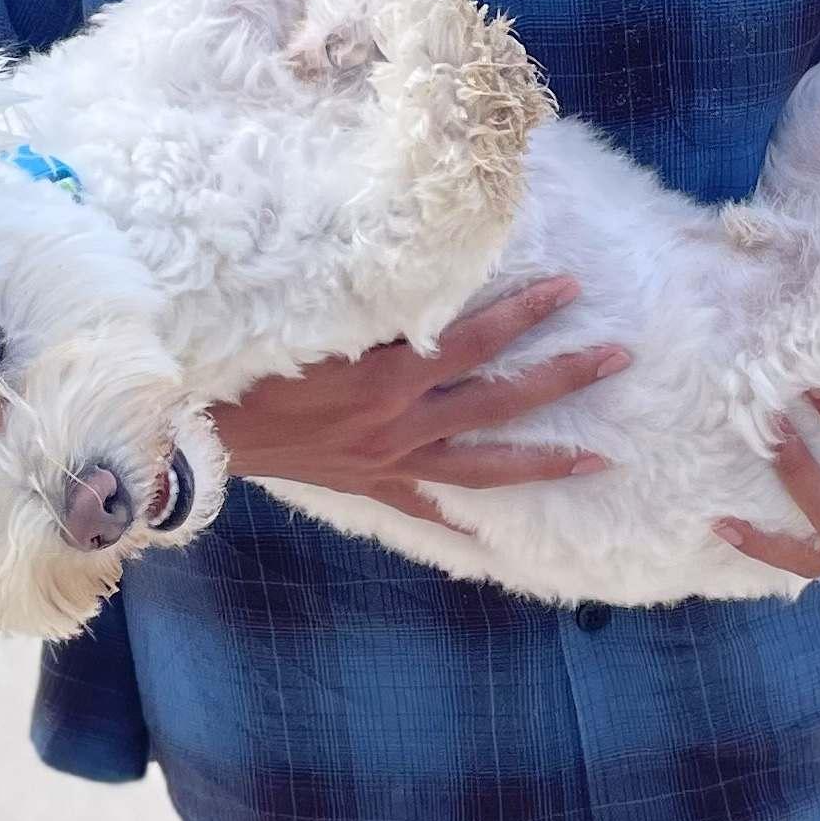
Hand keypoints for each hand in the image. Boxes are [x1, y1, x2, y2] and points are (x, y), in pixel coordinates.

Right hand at [206, 276, 627, 530]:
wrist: (200, 425)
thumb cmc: (252, 359)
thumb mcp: (316, 318)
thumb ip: (376, 304)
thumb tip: (432, 272)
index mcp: (388, 376)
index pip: (475, 339)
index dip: (526, 313)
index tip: (572, 290)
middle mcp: (400, 424)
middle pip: (500, 400)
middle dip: (563, 378)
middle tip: (619, 358)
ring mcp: (390, 463)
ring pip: (484, 465)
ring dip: (544, 460)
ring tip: (598, 458)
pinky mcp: (371, 487)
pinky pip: (428, 510)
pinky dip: (465, 525)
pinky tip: (500, 548)